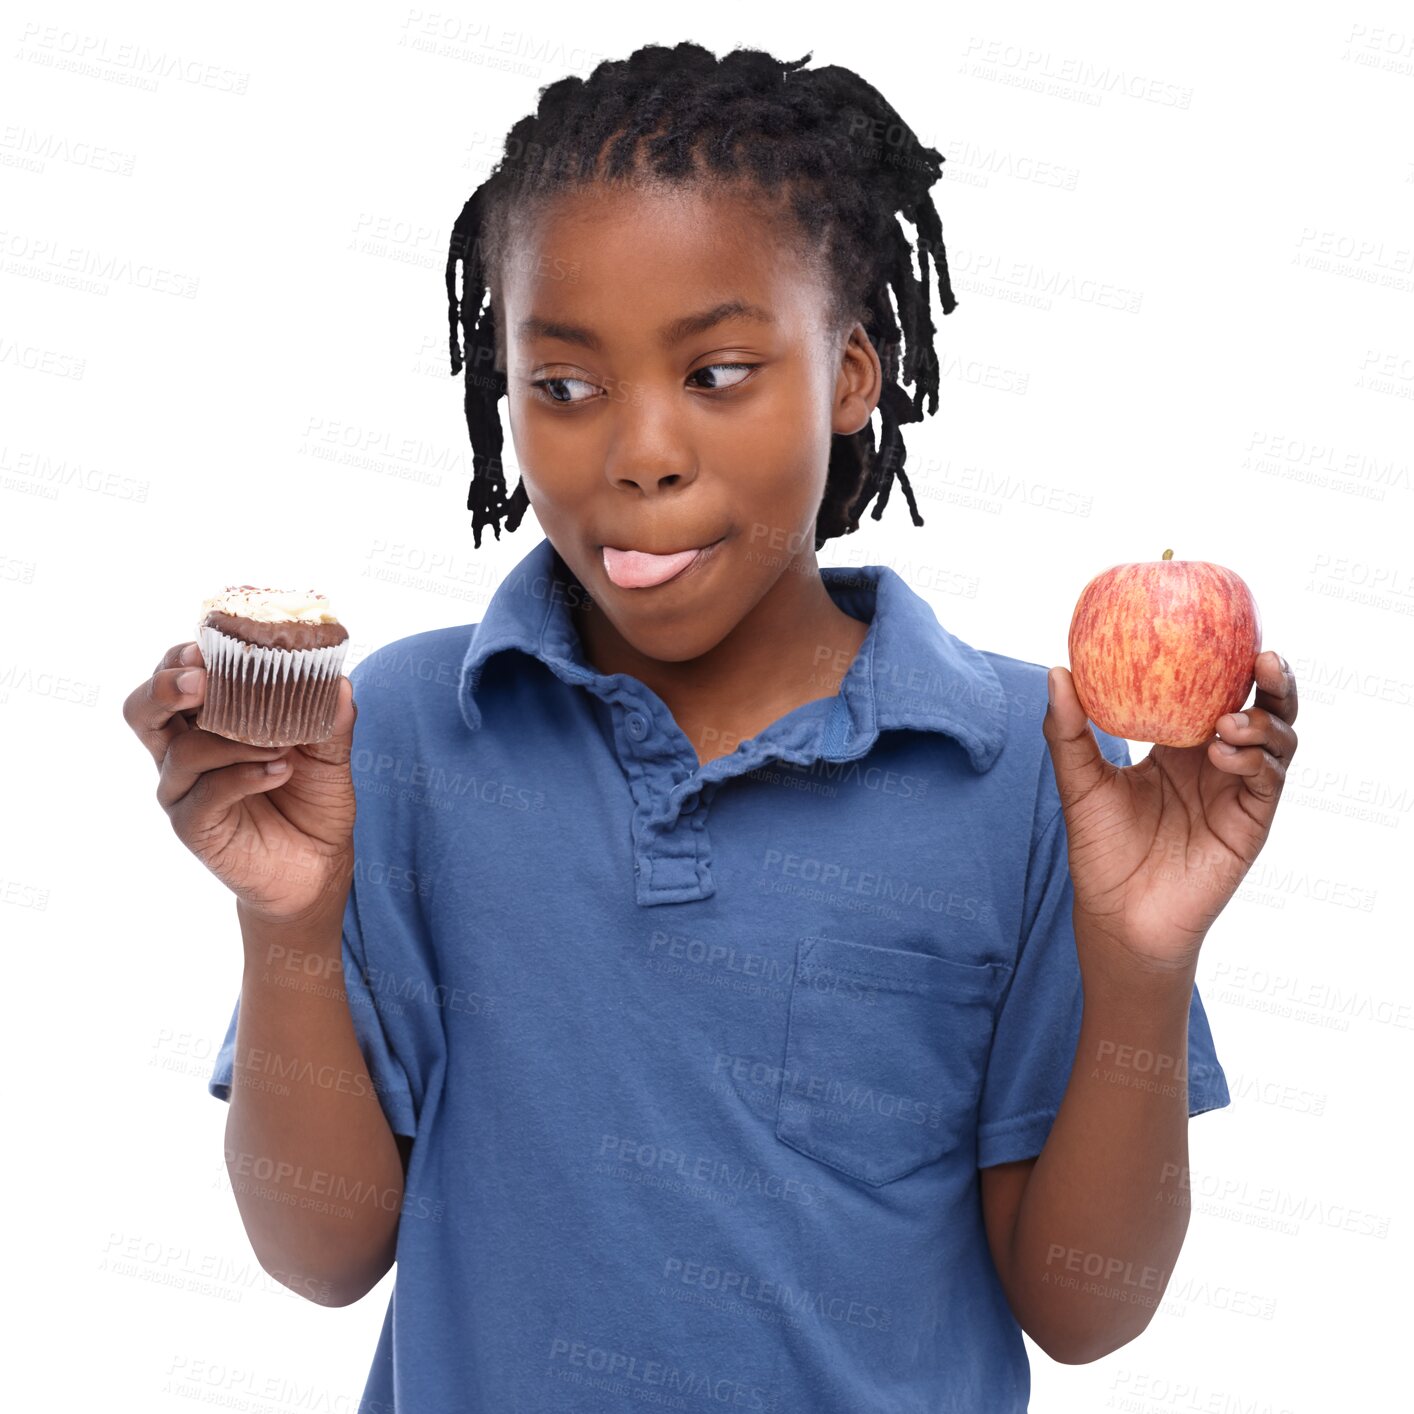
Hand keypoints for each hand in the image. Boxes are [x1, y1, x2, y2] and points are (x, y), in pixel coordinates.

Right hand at [123, 639, 358, 923]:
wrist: (318, 864)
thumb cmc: (312, 798)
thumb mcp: (330, 753)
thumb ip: (330, 719)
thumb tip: (338, 681)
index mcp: (205, 721)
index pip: (174, 677)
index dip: (182, 657)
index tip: (207, 645)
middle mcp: (183, 751)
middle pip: (143, 709)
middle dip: (166, 686)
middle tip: (201, 680)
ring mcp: (184, 790)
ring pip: (182, 750)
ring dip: (232, 738)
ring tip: (281, 743)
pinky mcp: (194, 826)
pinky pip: (206, 793)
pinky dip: (244, 775)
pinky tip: (280, 770)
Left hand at [1041, 651, 1298, 970]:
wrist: (1117, 914)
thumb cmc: (1099, 848)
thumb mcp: (1079, 781)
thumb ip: (1068, 730)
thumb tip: (1057, 670)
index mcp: (1180, 743)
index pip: (1217, 689)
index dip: (1229, 658)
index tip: (1225, 626)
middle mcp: (1216, 761)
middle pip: (1263, 707)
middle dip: (1273, 680)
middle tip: (1262, 657)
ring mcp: (1238, 791)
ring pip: (1276, 741)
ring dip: (1262, 722)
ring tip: (1227, 723)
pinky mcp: (1251, 823)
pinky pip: (1267, 781)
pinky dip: (1253, 760)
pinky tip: (1222, 753)